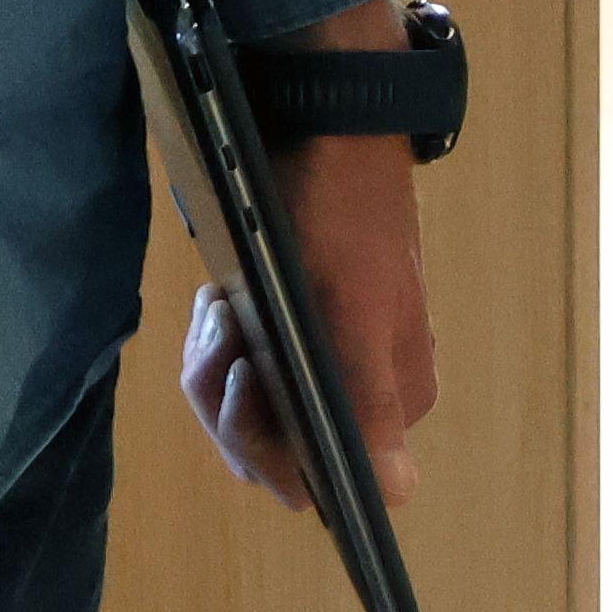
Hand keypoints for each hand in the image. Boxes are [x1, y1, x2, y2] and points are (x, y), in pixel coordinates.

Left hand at [184, 43, 441, 510]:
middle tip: (227, 329)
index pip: (314, 474)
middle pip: (268, 444)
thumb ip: (369, 401)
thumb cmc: (341, 207)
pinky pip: (234, 365)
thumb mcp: (352, 305)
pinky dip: (217, 336)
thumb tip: (396, 495)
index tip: (246, 381)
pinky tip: (221, 295)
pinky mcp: (285, 324)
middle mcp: (360, 388)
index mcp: (392, 397)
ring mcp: (318, 356)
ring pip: (241, 405)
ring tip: (222, 302)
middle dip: (229, 396)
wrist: (321, 115)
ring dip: (216, 360)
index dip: (264, 444)